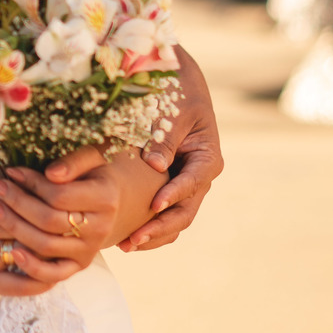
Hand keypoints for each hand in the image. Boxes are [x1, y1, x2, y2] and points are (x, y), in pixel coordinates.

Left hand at [0, 156, 123, 266]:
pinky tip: (12, 251)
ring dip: (15, 226)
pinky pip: (53, 274)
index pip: (60, 195)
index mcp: (106, 199)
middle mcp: (101, 228)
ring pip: (45, 245)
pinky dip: (31, 266)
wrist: (108, 200)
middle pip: (49, 220)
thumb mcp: (90, 158)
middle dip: (17, 202)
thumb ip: (72, 162)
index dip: (32, 183)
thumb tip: (52, 173)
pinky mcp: (78, 265)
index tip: (11, 171)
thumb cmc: (92, 173)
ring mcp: (89, 250)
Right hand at [0, 177, 83, 295]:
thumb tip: (39, 163)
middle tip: (76, 228)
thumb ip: (6, 177)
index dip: (48, 201)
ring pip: (26, 255)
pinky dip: (41, 282)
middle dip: (54, 229)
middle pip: (27, 226)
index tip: (69, 203)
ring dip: (52, 255)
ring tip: (71, 251)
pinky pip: (20, 285)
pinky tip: (55, 278)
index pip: (23, 198)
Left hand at [125, 44, 222, 249]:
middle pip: (185, 211)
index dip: (174, 195)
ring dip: (153, 234)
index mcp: (207, 158)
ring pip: (175, 219)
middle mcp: (200, 178)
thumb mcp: (174, 111)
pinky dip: (148, 226)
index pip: (192, 183)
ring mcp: (185, 187)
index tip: (153, 206)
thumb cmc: (177, 94)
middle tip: (134, 238)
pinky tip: (125, 236)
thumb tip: (155, 164)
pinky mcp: (169, 188)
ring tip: (127, 246)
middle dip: (160, 227)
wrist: (178, 86)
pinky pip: (162, 214)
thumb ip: (165, 137)